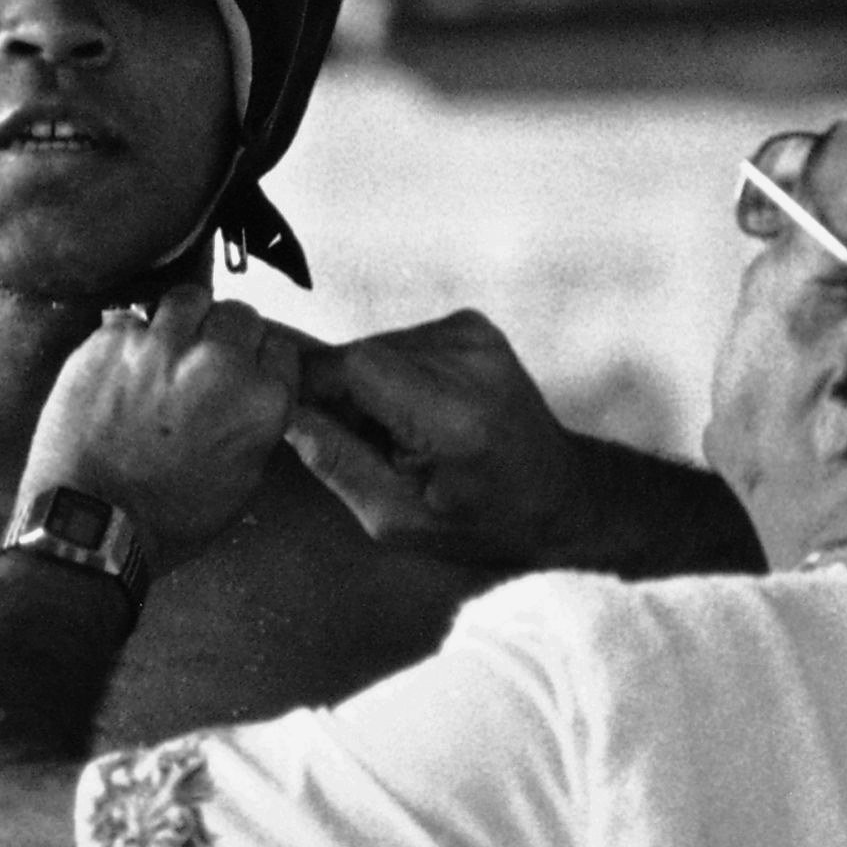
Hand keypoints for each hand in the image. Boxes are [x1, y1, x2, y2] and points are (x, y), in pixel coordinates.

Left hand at [19, 287, 299, 569]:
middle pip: (239, 315)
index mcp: (260, 401)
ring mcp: (161, 346)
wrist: (92, 524)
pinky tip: (124, 369)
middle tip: (205, 360)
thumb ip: (258, 424)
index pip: (279, 347)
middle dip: (226, 335)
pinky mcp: (112, 341)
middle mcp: (217, 363)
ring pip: (189, 299)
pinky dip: (132, 339)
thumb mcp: (244, 482)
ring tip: (167, 349)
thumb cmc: (166, 517)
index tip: (245, 369)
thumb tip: (254, 395)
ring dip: (184, 320)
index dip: (260, 359)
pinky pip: (134, 319)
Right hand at [284, 309, 591, 568]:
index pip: (355, 366)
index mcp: (455, 415)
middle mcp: (469, 360)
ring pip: (375, 345)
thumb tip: (285, 414)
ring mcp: (475, 335)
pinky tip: (414, 412)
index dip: (311, 385)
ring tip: (393, 434)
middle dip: (338, 394)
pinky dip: (390, 375)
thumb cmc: (480, 521)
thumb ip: (338, 464)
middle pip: (360, 353)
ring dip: (364, 385)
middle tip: (357, 443)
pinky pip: (400, 341)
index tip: (293, 417)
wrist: (561, 494)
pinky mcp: (472, 324)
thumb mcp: (398, 521)